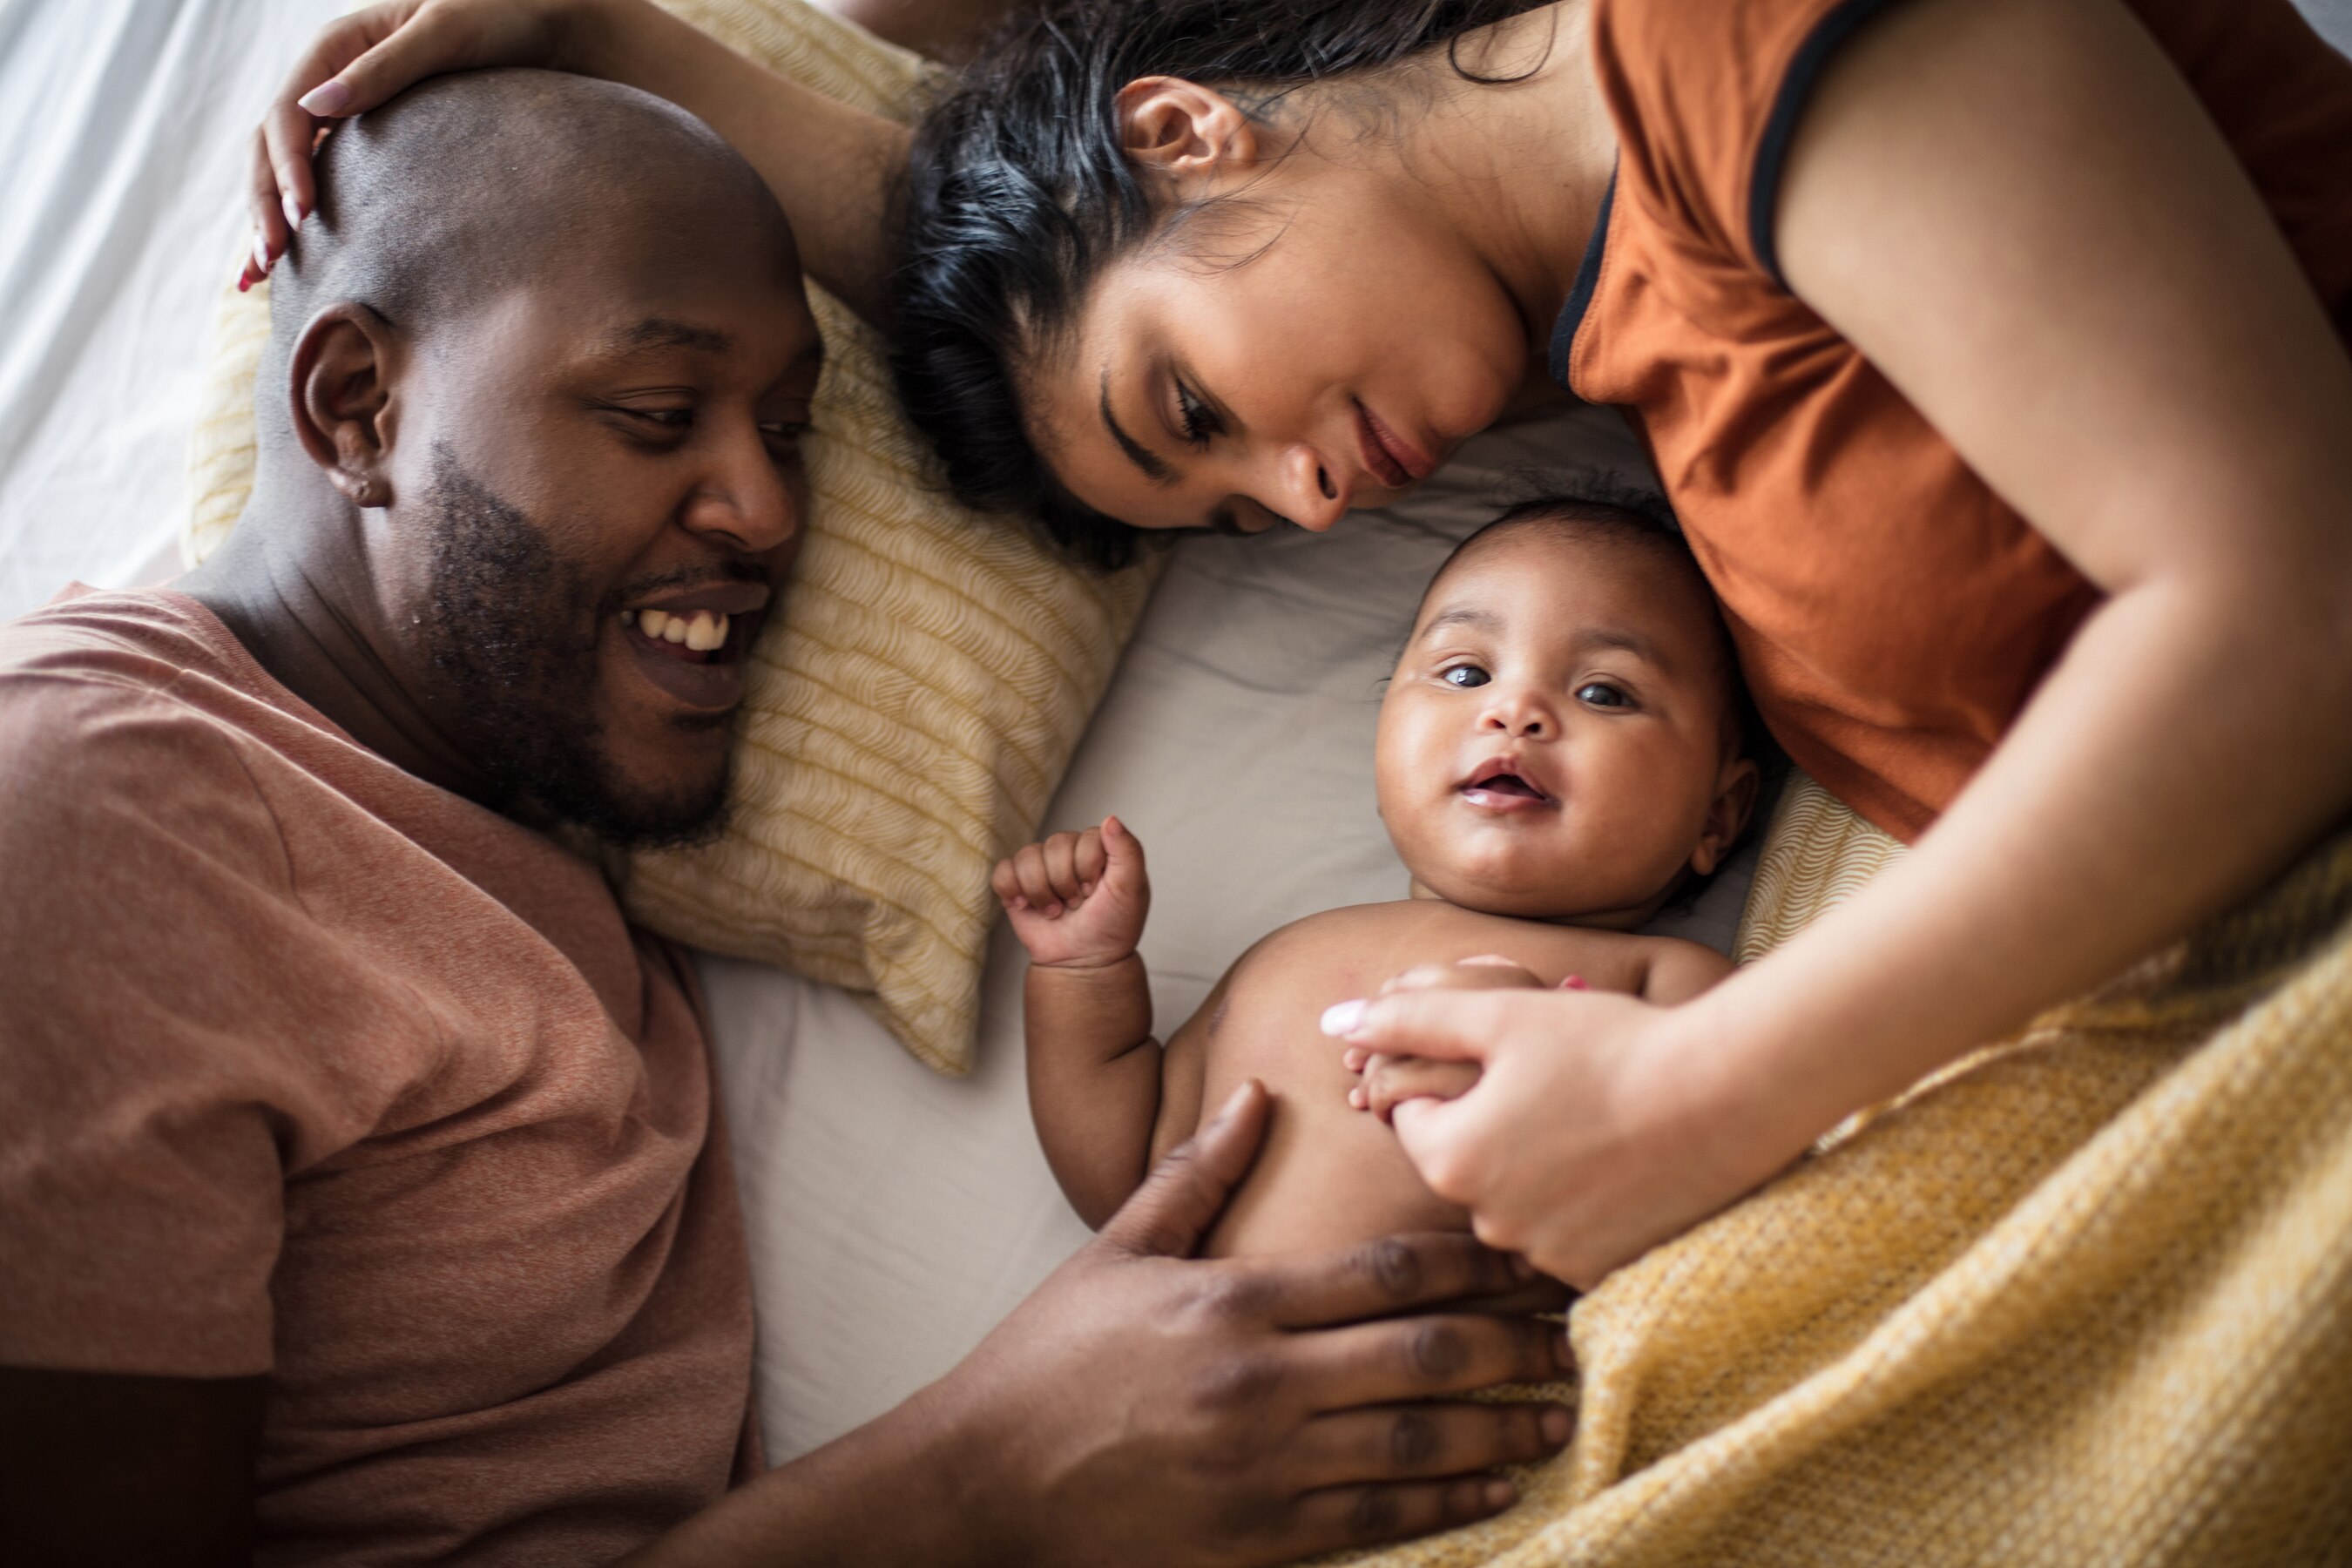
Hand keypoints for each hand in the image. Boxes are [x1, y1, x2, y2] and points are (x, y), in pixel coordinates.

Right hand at [241, 0, 580, 287]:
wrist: (537, 26)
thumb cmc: (495, 19)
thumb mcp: (442, 36)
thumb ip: (382, 69)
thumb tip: (316, 108)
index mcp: (336, 46)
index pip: (288, 113)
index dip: (287, 166)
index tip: (301, 214)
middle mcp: (330, 78)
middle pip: (272, 144)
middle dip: (264, 202)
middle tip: (268, 261)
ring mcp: (344, 109)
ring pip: (285, 164)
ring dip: (268, 216)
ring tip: (257, 274)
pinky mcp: (366, 137)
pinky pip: (319, 174)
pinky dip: (297, 212)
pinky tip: (288, 259)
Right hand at [929, 1082, 1575, 1566]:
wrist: (984, 1482)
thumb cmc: (1048, 1361)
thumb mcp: (1116, 1251)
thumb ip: (1196, 1174)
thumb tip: (1255, 1094)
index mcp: (1234, 1301)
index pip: (1383, 1272)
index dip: (1470, 1264)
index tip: (1526, 1256)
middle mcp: (1262, 1381)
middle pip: (1422, 1353)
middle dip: (1511, 1343)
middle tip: (1574, 1334)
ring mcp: (1266, 1466)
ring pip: (1417, 1441)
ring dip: (1499, 1426)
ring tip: (1558, 1413)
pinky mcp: (1262, 1538)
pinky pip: (1378, 1519)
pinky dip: (1447, 1504)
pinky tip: (1493, 1488)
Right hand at [992, 815, 1149, 969]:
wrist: (1085, 962)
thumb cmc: (1112, 926)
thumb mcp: (1132, 890)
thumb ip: (1128, 851)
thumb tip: (1110, 819)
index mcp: (1097, 847)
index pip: (1086, 838)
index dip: (1088, 869)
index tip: (1096, 892)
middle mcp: (1067, 851)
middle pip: (1055, 845)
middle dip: (1066, 883)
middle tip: (1077, 904)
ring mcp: (1040, 866)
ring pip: (1027, 857)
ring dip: (1042, 892)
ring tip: (1056, 910)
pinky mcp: (1016, 883)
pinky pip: (1003, 872)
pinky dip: (1013, 891)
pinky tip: (1027, 906)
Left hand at [1327, 984, 1797, 1289]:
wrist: (1728, 1095)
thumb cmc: (1610, 1044)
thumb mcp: (1500, 1013)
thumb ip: (1409, 1018)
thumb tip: (1332, 1019)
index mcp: (1448, 1159)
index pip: (1415, 1117)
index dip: (1459, 1080)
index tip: (1513, 1060)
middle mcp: (1486, 1223)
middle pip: (1466, 1163)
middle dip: (1497, 1125)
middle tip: (1563, 1084)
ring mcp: (1546, 1256)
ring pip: (1517, 1201)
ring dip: (1540, 1166)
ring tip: (1600, 1121)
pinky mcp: (1601, 1274)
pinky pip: (1568, 1235)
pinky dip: (1586, 1203)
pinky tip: (1624, 1164)